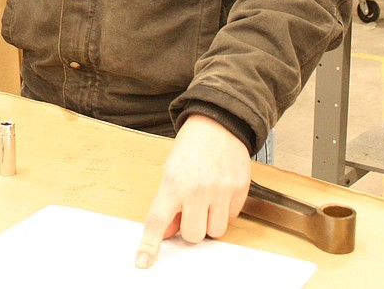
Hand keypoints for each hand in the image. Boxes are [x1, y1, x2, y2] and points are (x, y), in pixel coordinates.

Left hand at [135, 114, 250, 268]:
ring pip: (215, 231)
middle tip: (191, 210)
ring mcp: (220, 189)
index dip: (150, 245)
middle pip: (193, 235)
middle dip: (191, 227)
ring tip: (208, 200)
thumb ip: (168, 203)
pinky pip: (232, 217)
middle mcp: (197, 189)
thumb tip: (167, 232)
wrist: (218, 123)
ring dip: (210, 221)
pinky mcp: (239, 189)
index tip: (144, 261)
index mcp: (173, 183)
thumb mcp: (170, 170)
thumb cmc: (191, 146)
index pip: (157, 221)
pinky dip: (225, 210)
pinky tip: (221, 190)